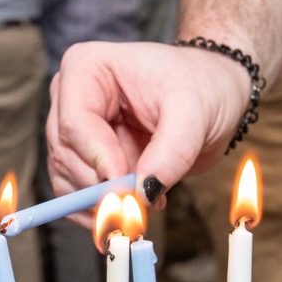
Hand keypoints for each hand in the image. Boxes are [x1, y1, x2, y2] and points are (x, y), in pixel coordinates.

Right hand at [46, 41, 251, 201]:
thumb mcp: (195, 113)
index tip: (128, 187)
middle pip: (67, 156)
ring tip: (152, 199)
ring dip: (106, 203)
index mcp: (85, 68)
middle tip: (144, 203)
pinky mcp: (83, 162)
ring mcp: (73, 133)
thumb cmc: (203, 87)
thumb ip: (170, 152)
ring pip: (68, 181)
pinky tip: (139, 207)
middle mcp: (68, 99)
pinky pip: (76, 199)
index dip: (99, 160)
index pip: (74, 123)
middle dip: (104, 188)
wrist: (214, 98)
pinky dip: (104, 213)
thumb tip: (143, 193)